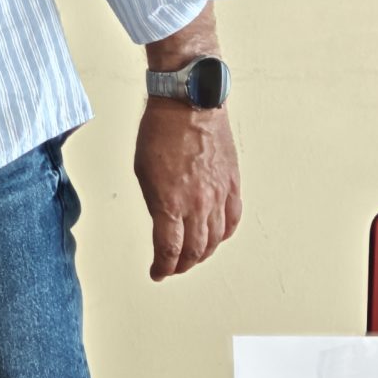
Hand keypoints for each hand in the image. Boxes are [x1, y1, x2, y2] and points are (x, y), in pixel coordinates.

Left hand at [132, 99, 241, 279]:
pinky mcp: (233, 184)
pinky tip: (218, 237)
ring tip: (194, 257)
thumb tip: (163, 222)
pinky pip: (233, 218)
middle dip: (182, 264)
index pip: (169, 250)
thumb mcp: (144, 172)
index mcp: (170, 202)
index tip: (157, 272)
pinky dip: (225, 234)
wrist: (190, 104)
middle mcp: (198, 204)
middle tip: (173, 268)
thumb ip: (156, 202)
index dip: (163, 267)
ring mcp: (219, 195)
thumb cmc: (160, 131)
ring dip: (204, 253)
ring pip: (216, 239)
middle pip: (195, 250)